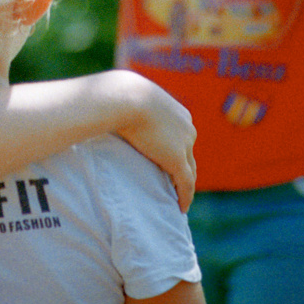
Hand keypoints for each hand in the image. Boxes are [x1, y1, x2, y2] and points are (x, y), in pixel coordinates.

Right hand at [113, 73, 197, 211]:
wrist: (125, 98)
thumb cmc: (121, 95)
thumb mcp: (131, 99)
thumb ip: (130, 107)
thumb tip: (113, 108)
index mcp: (178, 114)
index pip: (182, 137)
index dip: (178, 152)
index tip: (170, 164)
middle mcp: (187, 128)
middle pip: (189, 155)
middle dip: (184, 169)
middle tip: (175, 185)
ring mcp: (184, 144)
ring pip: (189, 170)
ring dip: (184, 185)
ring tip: (178, 198)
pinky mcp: (177, 160)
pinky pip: (186, 183)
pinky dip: (185, 196)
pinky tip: (181, 207)